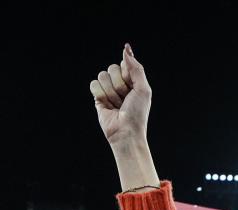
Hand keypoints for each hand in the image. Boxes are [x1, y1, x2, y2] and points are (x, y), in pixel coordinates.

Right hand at [91, 45, 160, 190]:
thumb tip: (126, 48)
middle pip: (111, 68)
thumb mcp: (143, 88)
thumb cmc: (137, 113)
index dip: (127, 76)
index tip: (132, 89)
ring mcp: (108, 90)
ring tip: (117, 105)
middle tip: (125, 100)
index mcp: (131, 79)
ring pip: (102, 76)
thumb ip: (136, 67)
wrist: (126, 132)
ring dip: (111, 93)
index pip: (123, 64)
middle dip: (119, 85)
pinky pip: (93, 85)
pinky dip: (101, 95)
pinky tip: (107, 106)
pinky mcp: (97, 98)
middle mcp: (119, 83)